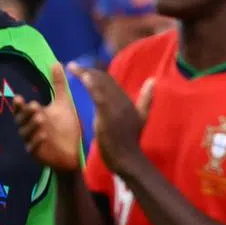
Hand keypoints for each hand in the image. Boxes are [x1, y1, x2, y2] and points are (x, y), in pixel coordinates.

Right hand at [14, 62, 82, 172]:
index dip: (18, 105)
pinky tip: (43, 135)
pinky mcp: (37, 154)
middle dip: (25, 114)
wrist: (73, 152)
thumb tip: (56, 62)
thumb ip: (58, 84)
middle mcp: (30, 128)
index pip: (21, 109)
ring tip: (41, 118)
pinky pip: (33, 148)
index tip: (18, 98)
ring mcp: (32, 141)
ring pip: (26, 133)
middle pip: (21, 121)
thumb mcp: (63, 103)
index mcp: (33, 116)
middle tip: (34, 106)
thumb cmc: (66, 127)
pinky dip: (37, 142)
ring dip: (32, 126)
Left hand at [75, 63, 153, 177]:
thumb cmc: (130, 141)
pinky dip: (92, 86)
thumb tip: (153, 80)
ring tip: (73, 68)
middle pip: (104, 80)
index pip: (110, 82)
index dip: (96, 73)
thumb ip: (146, 100)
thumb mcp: (141, 118)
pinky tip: (84, 78)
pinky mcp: (109, 115)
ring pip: (101, 85)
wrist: (128, 159)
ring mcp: (116, 108)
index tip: (82, 69)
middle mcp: (123, 100)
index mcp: (127, 100)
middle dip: (87, 71)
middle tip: (72, 66)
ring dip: (86, 74)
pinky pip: (100, 97)